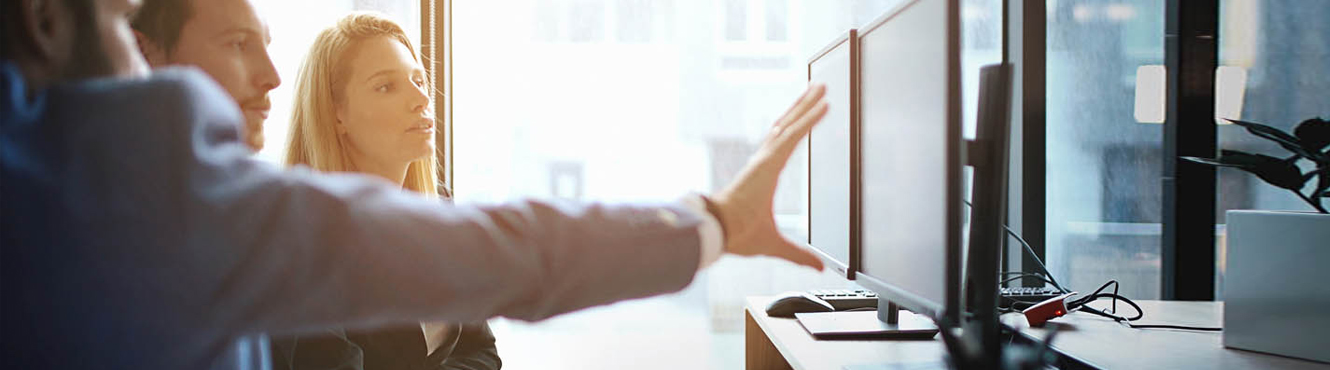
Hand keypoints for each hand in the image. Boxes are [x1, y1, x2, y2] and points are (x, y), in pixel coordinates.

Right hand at [709, 84, 828, 269]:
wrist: (719, 233)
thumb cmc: (737, 234)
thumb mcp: (776, 244)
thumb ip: (798, 254)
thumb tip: (818, 267)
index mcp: (764, 174)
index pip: (784, 143)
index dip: (796, 126)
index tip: (806, 112)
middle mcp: (764, 161)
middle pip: (787, 126)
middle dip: (802, 106)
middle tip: (817, 89)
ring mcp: (766, 158)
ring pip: (791, 124)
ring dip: (807, 105)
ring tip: (820, 88)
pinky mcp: (769, 161)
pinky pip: (793, 135)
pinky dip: (808, 119)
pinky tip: (822, 105)